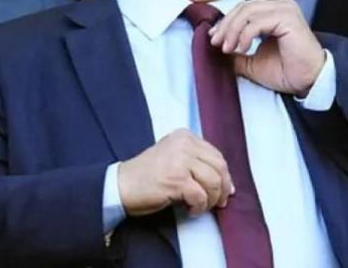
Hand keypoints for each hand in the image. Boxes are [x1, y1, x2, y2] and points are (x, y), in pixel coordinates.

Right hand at [117, 129, 233, 217]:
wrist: (120, 185)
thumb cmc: (146, 175)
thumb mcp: (172, 157)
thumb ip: (195, 161)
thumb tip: (225, 181)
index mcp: (185, 137)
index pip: (216, 155)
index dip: (225, 175)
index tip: (227, 189)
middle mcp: (184, 145)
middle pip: (219, 167)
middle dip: (223, 188)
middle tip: (220, 202)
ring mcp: (180, 161)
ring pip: (213, 182)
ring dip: (212, 199)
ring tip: (201, 207)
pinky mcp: (176, 180)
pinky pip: (201, 196)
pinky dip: (199, 207)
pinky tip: (190, 210)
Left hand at [209, 0, 325, 96]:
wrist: (308, 82)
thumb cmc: (288, 71)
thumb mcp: (254, 62)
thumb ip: (237, 52)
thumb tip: (219, 47)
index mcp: (275, 12)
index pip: (245, 8)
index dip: (227, 22)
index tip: (214, 38)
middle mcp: (282, 6)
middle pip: (244, 7)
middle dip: (226, 25)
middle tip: (216, 43)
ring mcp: (286, 10)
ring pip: (248, 11)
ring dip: (232, 30)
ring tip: (227, 48)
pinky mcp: (288, 19)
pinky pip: (257, 21)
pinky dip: (245, 35)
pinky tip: (241, 48)